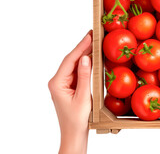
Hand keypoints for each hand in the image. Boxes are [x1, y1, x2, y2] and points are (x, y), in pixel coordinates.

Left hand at [48, 30, 92, 153]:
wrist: (74, 134)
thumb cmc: (77, 120)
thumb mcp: (83, 97)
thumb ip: (84, 76)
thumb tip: (85, 58)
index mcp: (57, 83)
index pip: (69, 60)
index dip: (80, 47)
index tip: (90, 36)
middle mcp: (58, 81)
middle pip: (71, 60)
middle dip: (82, 47)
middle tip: (93, 34)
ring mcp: (63, 84)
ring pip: (74, 64)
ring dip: (84, 54)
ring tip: (94, 42)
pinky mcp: (70, 87)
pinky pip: (78, 71)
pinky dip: (85, 64)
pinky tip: (92, 57)